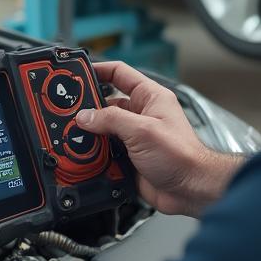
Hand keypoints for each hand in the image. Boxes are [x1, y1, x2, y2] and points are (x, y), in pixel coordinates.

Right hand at [76, 62, 243, 217]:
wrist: (190, 190)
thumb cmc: (181, 156)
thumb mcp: (142, 130)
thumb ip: (111, 119)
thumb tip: (86, 116)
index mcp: (150, 97)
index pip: (120, 73)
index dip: (98, 70)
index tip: (78, 73)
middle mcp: (142, 115)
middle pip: (107, 104)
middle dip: (89, 109)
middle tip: (70, 111)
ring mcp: (135, 137)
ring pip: (103, 131)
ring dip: (91, 136)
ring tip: (76, 137)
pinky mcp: (130, 158)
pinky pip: (106, 152)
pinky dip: (95, 155)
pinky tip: (87, 157)